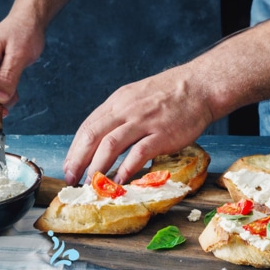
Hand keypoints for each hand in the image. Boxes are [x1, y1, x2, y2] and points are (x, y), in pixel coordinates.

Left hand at [63, 64, 214, 185]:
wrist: (200, 86)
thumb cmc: (170, 94)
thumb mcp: (136, 96)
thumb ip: (120, 115)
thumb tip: (103, 138)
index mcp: (118, 102)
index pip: (88, 126)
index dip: (75, 149)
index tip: (69, 166)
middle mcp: (126, 110)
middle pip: (93, 136)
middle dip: (78, 160)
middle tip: (72, 178)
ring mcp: (144, 121)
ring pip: (110, 145)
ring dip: (97, 167)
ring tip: (91, 183)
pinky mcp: (162, 134)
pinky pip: (138, 153)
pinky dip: (126, 168)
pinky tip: (120, 180)